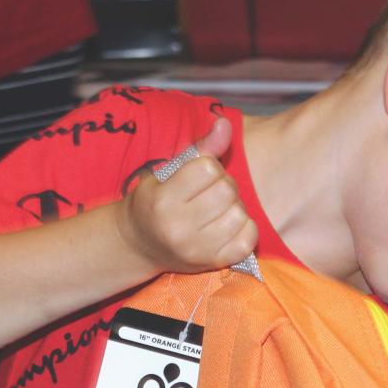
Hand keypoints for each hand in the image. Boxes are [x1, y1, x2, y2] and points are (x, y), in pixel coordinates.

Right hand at [117, 117, 258, 274]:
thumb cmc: (156, 201)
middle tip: (211, 193)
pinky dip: (245, 228)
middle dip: (224, 186)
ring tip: (219, 209)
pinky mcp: (213, 263)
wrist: (140, 245)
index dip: (209, 167)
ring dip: (235, 207)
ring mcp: (197, 249)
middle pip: (227, 191)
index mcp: (163, 200)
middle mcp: (178, 228)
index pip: (208, 168)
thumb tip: (225, 124)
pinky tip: (229, 225)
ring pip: (239, 214)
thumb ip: (201, 147)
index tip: (199, 177)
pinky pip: (248, 240)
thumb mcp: (169, 170)